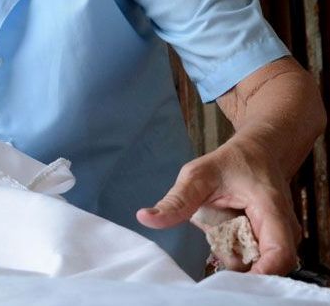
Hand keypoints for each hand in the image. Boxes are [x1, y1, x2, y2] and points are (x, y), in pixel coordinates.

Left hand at [135, 136, 300, 274]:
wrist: (258, 152)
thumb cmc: (230, 162)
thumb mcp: (197, 176)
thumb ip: (176, 201)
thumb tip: (144, 218)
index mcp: (271, 210)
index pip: (278, 256)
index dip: (258, 274)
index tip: (228, 278)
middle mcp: (285, 229)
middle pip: (266, 265)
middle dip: (237, 262)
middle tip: (212, 237)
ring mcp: (282, 236)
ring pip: (257, 262)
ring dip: (233, 252)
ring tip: (217, 222)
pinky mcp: (274, 240)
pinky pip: (254, 255)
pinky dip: (235, 248)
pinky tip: (224, 228)